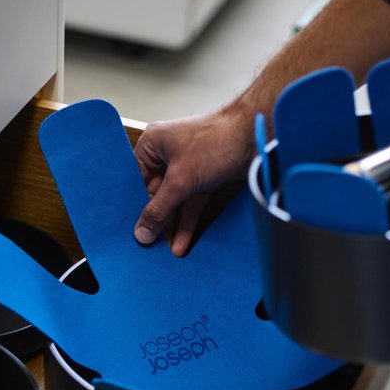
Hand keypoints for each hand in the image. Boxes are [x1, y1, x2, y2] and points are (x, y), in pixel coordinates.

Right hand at [133, 105, 254, 255]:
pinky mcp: (202, 179)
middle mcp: (166, 156)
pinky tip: (181, 242)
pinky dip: (186, 222)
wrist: (254, 137)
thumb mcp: (180, 181)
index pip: (136, 182)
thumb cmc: (215, 142)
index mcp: (152, 145)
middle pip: (155, 195)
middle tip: (151, 245)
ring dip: (172, 226)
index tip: (135, 230)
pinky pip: (189, 204)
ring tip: (167, 251)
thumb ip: (159, 209)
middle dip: (156, 221)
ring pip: (174, 202)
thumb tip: (142, 232)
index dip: (135, 207)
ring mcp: (185, 168)